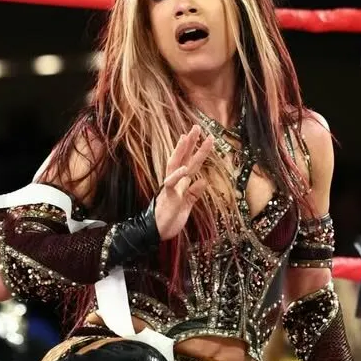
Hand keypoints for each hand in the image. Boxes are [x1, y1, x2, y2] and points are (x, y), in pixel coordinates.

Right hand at [154, 125, 213, 239]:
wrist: (157, 233)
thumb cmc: (170, 219)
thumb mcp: (187, 205)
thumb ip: (194, 193)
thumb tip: (203, 180)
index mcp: (180, 183)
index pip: (189, 163)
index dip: (195, 150)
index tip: (202, 136)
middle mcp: (174, 182)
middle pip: (182, 158)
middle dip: (190, 143)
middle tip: (197, 127)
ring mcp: (170, 187)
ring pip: (175, 165)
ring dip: (181, 151)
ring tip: (187, 137)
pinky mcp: (168, 197)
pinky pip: (172, 184)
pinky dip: (178, 176)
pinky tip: (185, 168)